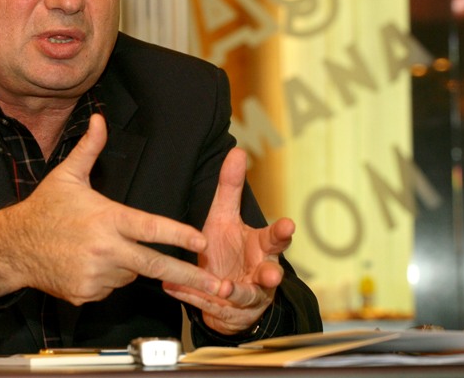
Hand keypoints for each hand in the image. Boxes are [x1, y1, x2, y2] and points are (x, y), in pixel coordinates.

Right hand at [0, 114, 225, 304]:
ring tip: (101, 246)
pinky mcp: (86, 294)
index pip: (150, 227)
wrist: (13, 246)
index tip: (200, 239)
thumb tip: (99, 119)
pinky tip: (87, 262)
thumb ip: (90, 148)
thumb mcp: (67, 175)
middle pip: (154, 264)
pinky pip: (110, 288)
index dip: (178, 234)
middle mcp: (104, 249)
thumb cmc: (43, 208)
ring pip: (130, 274)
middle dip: (186, 274)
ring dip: (127, 263)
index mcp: (105, 218)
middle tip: (214, 284)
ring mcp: (95, 275)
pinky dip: (107, 277)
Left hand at [162, 148, 293, 334]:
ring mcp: (248, 295)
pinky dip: (195, 296)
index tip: (288, 224)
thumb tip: (237, 150)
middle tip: (271, 275)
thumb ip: (231, 187)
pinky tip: (175, 287)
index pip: (275, 238)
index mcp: (261, 247)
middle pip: (271, 273)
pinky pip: (212, 306)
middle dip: (271, 274)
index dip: (283, 232)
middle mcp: (260, 272)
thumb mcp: (225, 216)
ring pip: (246, 296)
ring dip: (235, 291)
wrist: (222, 291)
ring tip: (224, 286)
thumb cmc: (229, 249)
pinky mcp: (229, 313)